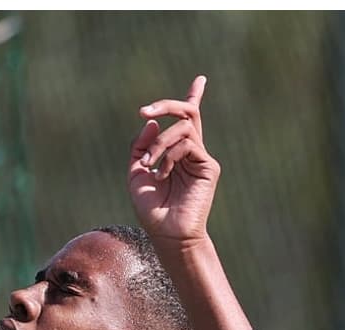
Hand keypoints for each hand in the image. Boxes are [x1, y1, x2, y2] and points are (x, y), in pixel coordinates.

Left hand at [128, 75, 220, 246]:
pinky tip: (162, 174)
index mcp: (176, 153)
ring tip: (149, 165)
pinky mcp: (209, 167)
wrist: (167, 234)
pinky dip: (169, 155)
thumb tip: (151, 121)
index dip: (193, 97)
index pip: (187, 121)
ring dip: (159, 143)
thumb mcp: (136, 173)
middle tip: (143, 111)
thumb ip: (141, 147)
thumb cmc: (152, 209)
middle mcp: (191, 152)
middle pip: (186, 113)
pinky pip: (187, 144)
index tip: (201, 80)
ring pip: (182, 128)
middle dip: (166, 105)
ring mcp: (201, 159)